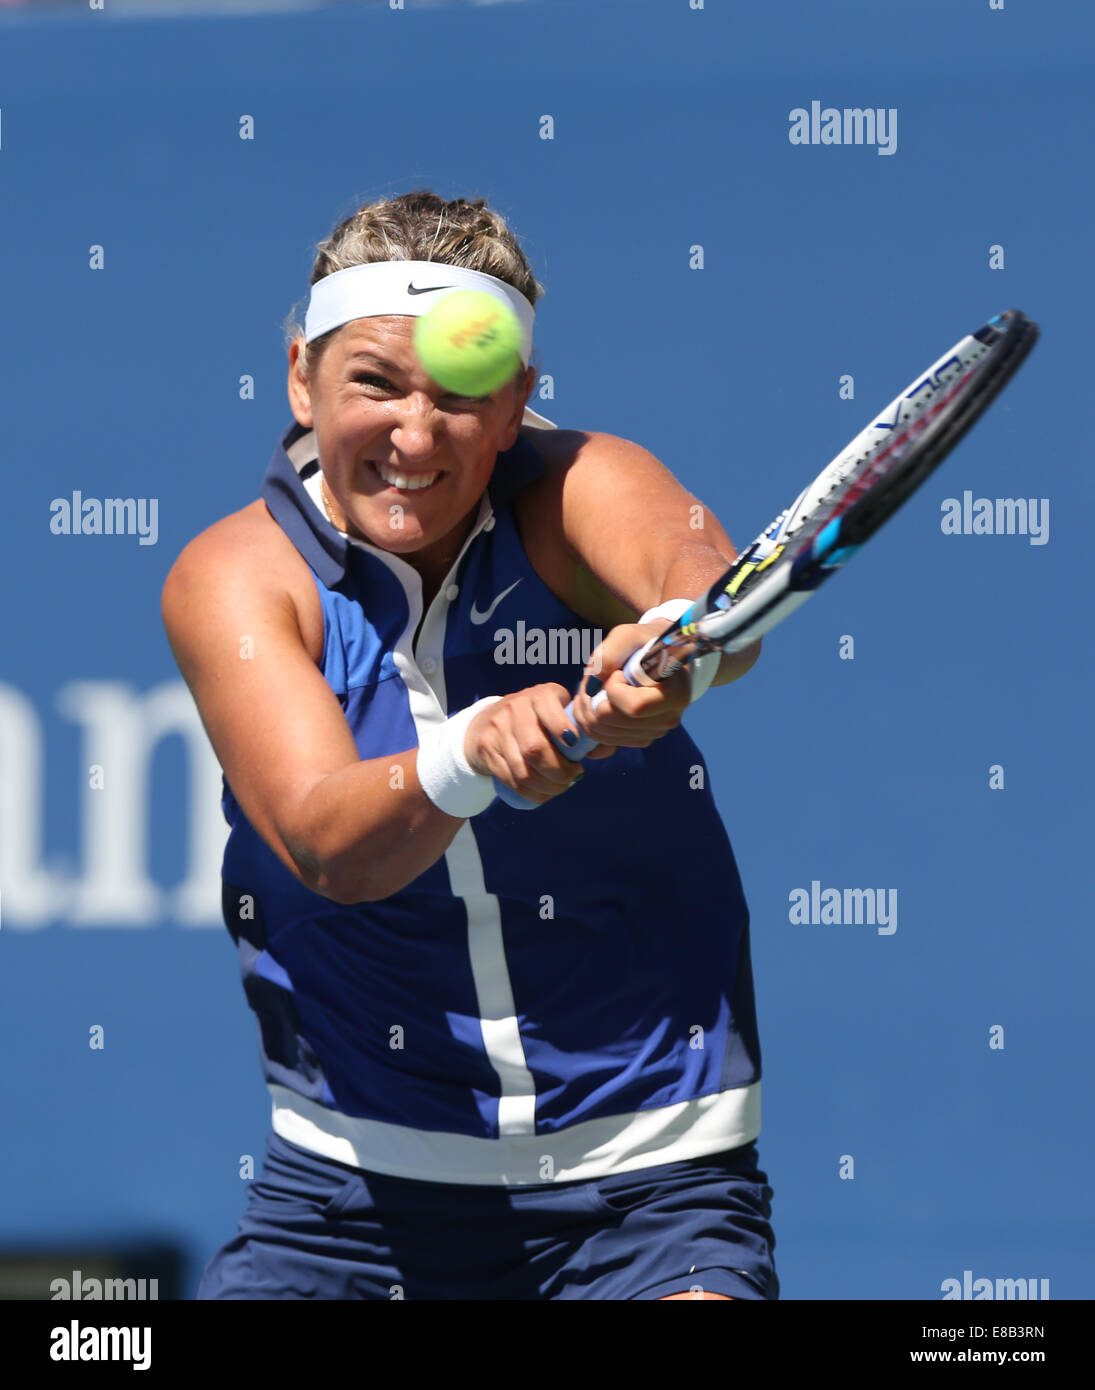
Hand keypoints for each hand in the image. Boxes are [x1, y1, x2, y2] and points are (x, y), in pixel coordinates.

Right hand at [463, 683, 597, 806]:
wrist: (489, 720)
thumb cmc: (538, 719)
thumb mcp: (559, 711)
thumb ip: (584, 727)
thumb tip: (601, 750)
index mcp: (539, 695)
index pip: (549, 709)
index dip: (563, 730)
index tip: (575, 747)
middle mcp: (515, 708)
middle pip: (535, 750)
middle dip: (559, 772)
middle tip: (573, 778)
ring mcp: (497, 729)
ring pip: (522, 770)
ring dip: (546, 787)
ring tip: (560, 787)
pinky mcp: (486, 749)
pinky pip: (510, 780)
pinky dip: (530, 793)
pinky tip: (543, 793)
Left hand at [570, 621, 690, 748]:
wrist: (659, 656)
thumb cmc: (645, 644)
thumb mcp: (628, 636)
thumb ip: (608, 654)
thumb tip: (593, 684)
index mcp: (675, 694)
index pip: (634, 706)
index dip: (613, 689)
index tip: (617, 672)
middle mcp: (669, 718)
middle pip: (613, 723)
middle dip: (591, 701)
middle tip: (594, 681)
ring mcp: (655, 731)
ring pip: (605, 733)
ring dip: (588, 712)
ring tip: (595, 690)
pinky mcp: (642, 738)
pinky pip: (606, 741)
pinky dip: (593, 725)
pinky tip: (596, 706)